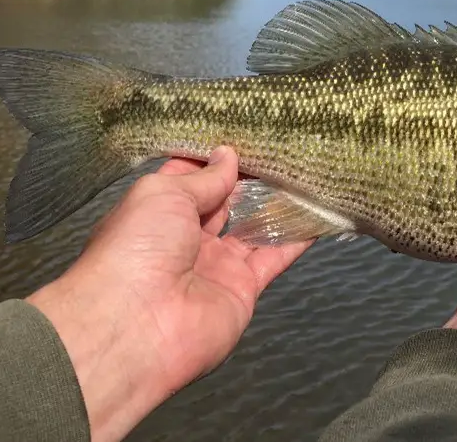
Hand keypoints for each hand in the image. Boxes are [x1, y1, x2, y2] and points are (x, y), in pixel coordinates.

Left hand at [25, 146, 312, 441]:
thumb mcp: (164, 195)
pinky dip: (298, 237)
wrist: (139, 324)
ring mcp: (217, 264)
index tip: (244, 132)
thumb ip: (204, 177)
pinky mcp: (244, 287)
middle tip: (281, 149)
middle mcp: (187, 237)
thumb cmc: (137, 247)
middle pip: (225, 202)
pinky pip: (275, 257)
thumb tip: (228, 155)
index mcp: (158, 212)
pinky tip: (319, 212)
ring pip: (254, 228)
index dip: (214, 156)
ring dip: (277, 204)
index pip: (190, 178)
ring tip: (304, 173)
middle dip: (249, 178)